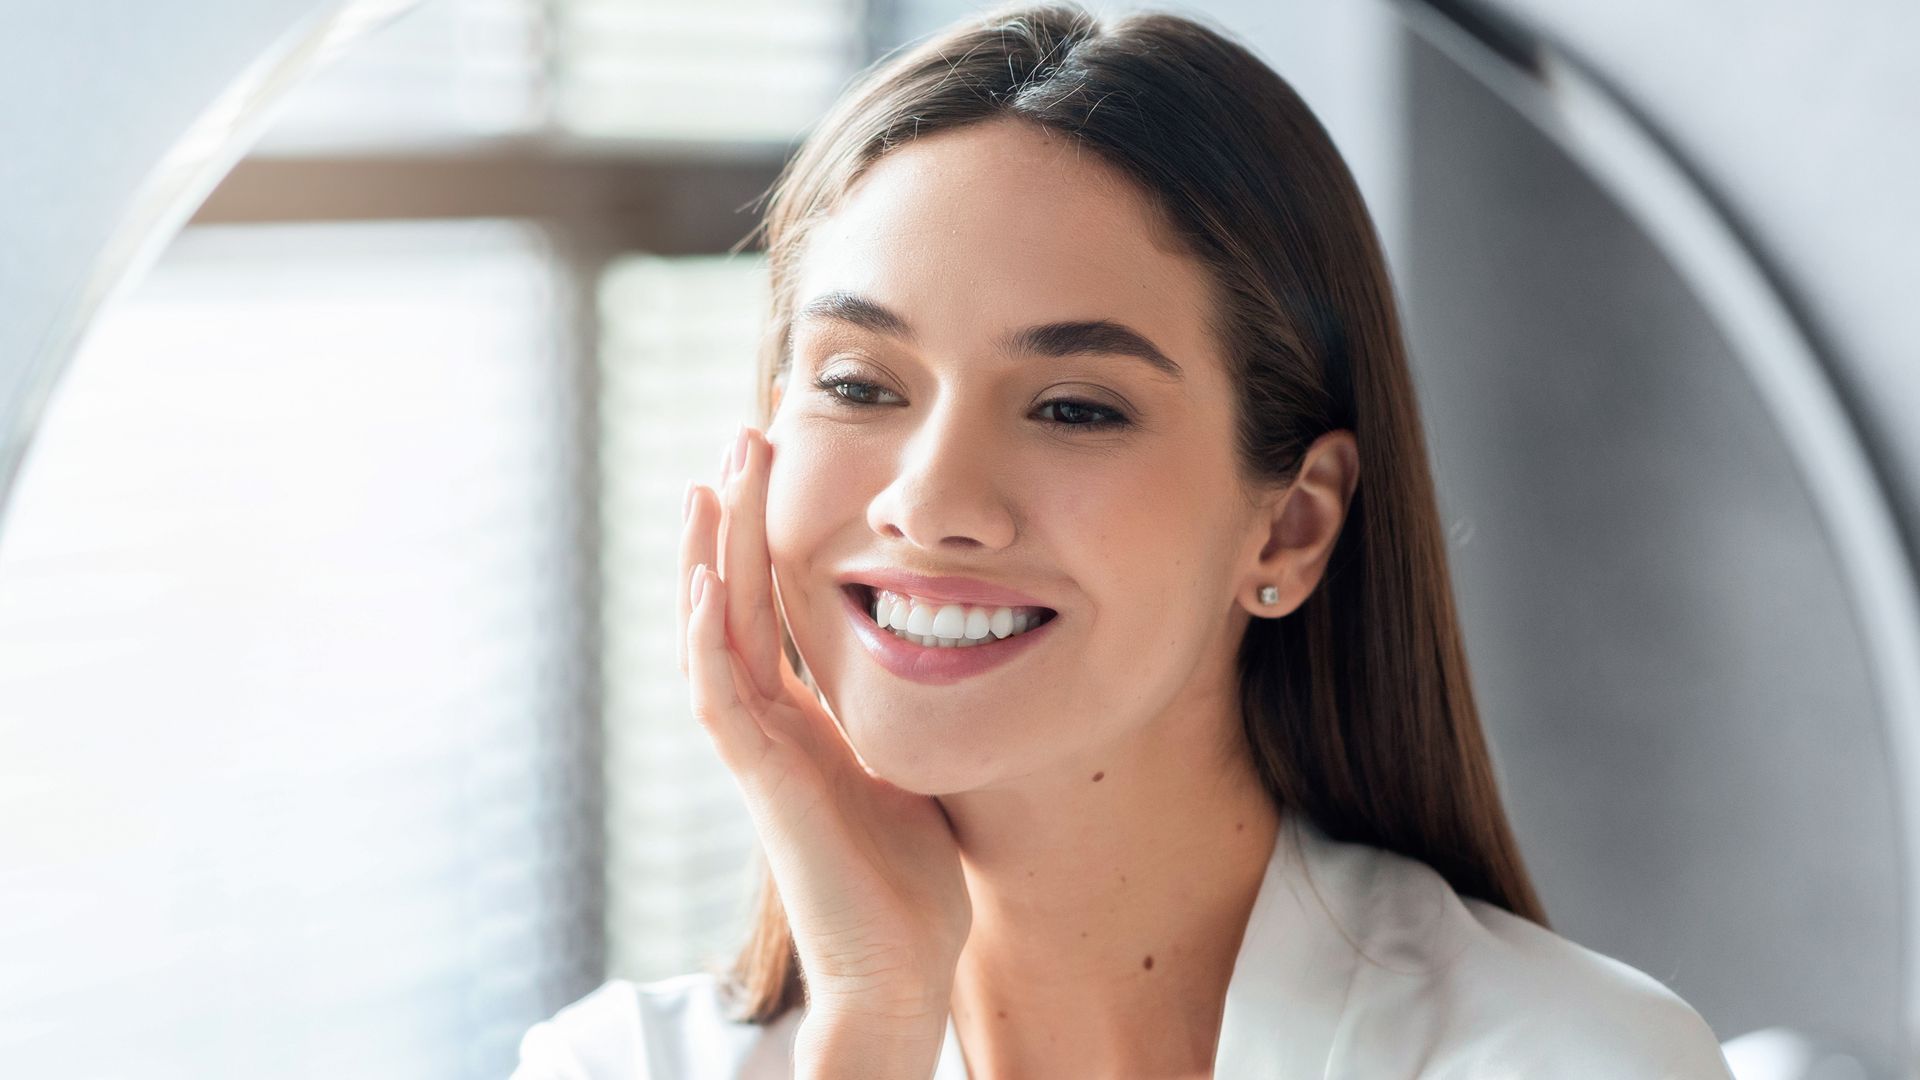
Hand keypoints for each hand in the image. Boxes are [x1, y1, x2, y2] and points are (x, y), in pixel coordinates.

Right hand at [679, 424, 970, 1023]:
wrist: (897, 961)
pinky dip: (709, 638)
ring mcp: (758, 748)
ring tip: (713, 479)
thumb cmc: (909, 876)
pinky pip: (721, 696)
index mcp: (800, 715)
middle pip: (736, 598)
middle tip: (746, 435)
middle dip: (740, 516)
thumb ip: (902, 711)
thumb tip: (944, 657)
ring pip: (714, 633)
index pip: (772, 604)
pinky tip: (707, 581)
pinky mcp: (763, 779)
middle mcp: (768, 721)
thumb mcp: (907, 762)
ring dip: (712, 554)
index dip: (772, 533)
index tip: (784, 461)